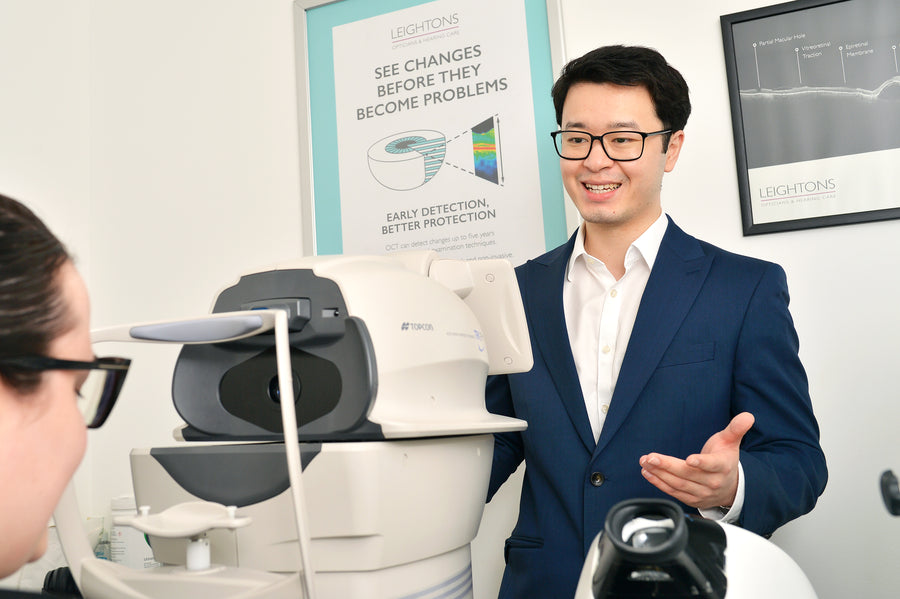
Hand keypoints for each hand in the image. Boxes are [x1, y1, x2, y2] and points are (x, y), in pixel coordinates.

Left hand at [639, 412, 754, 509]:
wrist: (730, 487)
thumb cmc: (725, 460)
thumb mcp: (730, 442)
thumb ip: (736, 429)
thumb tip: (748, 416)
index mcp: (723, 467)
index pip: (712, 465)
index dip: (701, 463)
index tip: (689, 459)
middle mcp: (712, 482)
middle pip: (687, 475)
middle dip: (667, 465)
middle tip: (651, 457)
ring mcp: (701, 493)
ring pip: (678, 484)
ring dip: (659, 473)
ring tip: (645, 462)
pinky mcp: (691, 500)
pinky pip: (673, 492)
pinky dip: (659, 483)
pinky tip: (648, 472)